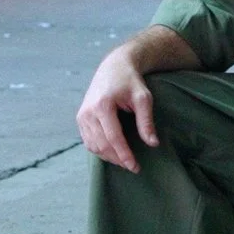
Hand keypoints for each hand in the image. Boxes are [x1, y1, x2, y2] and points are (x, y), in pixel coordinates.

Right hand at [77, 44, 159, 172]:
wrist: (114, 66)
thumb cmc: (131, 82)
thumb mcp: (143, 98)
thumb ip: (146, 121)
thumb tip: (153, 144)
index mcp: (102, 105)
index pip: (113, 138)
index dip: (124, 155)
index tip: (135, 167)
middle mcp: (88, 112)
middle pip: (102, 145)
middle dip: (117, 159)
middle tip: (133, 167)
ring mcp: (82, 116)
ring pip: (93, 146)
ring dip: (109, 157)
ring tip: (125, 161)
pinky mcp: (80, 118)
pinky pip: (88, 141)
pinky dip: (100, 150)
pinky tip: (113, 153)